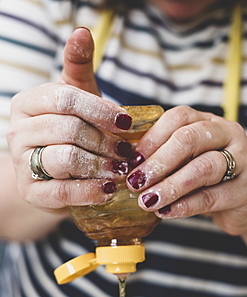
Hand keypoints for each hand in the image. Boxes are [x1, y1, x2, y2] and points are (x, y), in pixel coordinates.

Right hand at [7, 28, 131, 212]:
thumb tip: (81, 32)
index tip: (127, 123)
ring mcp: (22, 163)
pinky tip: (109, 191)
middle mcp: (19, 131)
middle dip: (104, 141)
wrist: (53, 171)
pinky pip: (62, 192)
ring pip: (65, 159)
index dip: (100, 110)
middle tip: (128, 151)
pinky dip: (90, 192)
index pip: (65, 99)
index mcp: (29, 103)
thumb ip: (78, 67)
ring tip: (122, 169)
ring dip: (100, 165)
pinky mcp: (32, 192)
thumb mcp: (75, 98)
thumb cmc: (70, 130)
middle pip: (68, 129)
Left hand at [127, 106, 246, 236]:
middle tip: (135, 182)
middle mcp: (225, 135)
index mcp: (206, 121)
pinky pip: (211, 197)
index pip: (178, 118)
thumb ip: (162, 156)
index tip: (131, 160)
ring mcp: (240, 161)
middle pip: (189, 139)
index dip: (151, 138)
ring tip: (147, 200)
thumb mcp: (185, 159)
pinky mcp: (243, 191)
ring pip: (204, 168)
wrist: (241, 198)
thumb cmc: (205, 175)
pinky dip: (185, 205)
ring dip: (170, 185)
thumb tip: (123, 166)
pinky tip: (166, 212)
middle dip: (158, 162)